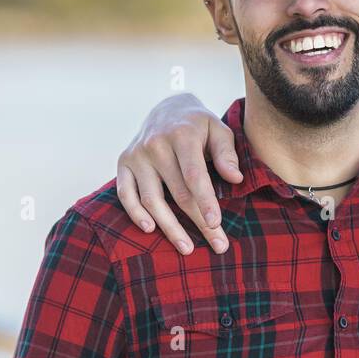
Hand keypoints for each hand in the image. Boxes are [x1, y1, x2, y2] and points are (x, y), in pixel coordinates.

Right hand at [115, 93, 242, 253]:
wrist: (167, 109)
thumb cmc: (198, 125)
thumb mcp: (218, 129)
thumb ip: (226, 153)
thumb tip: (235, 179)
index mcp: (182, 135)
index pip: (194, 175)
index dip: (205, 201)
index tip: (216, 223)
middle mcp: (156, 144)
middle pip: (178, 193)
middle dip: (198, 222)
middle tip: (218, 244)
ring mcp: (137, 155)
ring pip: (152, 199)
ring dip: (169, 227)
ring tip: (187, 248)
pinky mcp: (123, 163)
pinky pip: (126, 194)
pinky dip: (135, 214)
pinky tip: (150, 229)